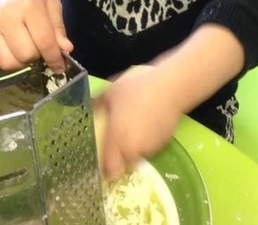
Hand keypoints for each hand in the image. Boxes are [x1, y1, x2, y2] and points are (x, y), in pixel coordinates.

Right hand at [0, 0, 72, 72]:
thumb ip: (58, 28)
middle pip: (27, 54)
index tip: (60, 67)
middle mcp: (7, 15)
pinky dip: (11, 61)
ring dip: (24, 62)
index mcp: (29, 4)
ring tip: (29, 49)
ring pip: (10, 62)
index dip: (54, 58)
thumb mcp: (50, 3)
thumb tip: (67, 50)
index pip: (44, 40)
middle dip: (39, 57)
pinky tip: (16, 49)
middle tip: (41, 48)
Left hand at [93, 66, 181, 180]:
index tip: (104, 158)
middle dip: (120, 154)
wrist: (170, 88)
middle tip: (119, 135)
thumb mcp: (111, 91)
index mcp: (117, 140)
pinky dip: (148, 138)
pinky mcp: (164, 142)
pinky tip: (149, 121)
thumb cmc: (137, 89)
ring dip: (135, 146)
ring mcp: (151, 147)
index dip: (106, 168)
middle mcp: (134, 149)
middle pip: (124, 163)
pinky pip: (152, 146)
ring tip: (135, 124)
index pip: (111, 170)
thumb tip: (87, 106)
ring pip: (139, 154)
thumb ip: (97, 103)